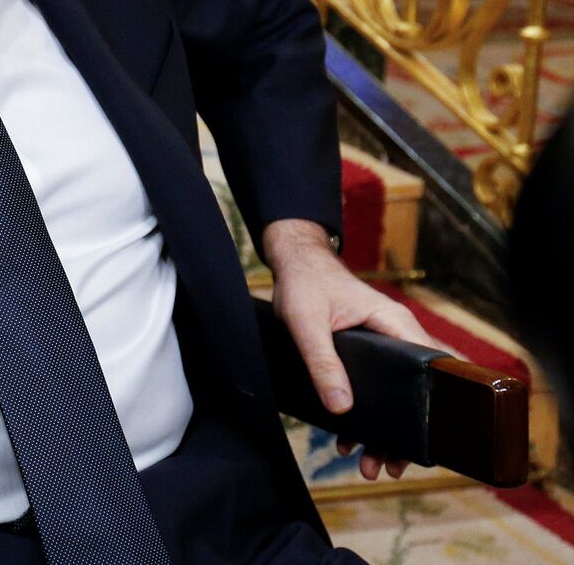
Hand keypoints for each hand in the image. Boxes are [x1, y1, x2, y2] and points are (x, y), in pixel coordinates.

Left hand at [264, 218, 444, 479]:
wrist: (294, 262)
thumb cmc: (303, 284)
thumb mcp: (306, 324)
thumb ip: (322, 362)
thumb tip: (342, 407)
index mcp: (395, 324)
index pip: (433, 367)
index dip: (436, 406)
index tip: (431, 442)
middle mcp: (397, 335)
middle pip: (414, 392)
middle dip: (404, 433)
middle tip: (391, 468)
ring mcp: (383, 344)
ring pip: (395, 395)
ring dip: (383, 432)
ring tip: (370, 467)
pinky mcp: (367, 352)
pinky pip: (375, 388)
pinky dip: (363, 415)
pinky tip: (347, 440)